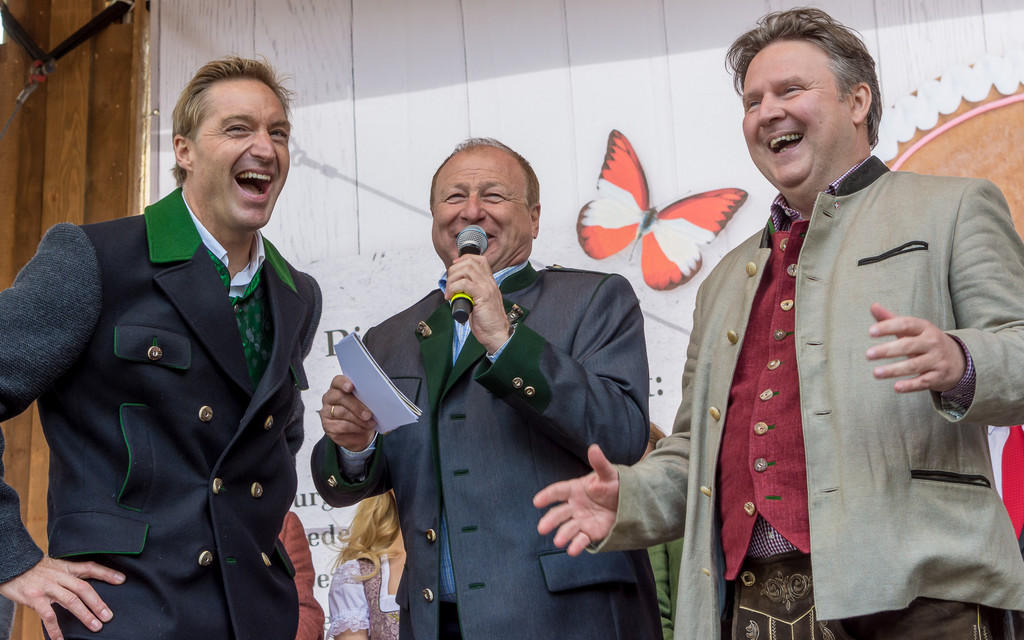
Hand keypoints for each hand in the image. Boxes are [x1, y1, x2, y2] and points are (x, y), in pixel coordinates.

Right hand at [0, 556, 123, 639]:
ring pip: (71, 602)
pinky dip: (55, 629)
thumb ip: (68, 573)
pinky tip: (61, 639)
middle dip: (98, 603)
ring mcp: (47, 587)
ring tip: (95, 626)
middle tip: (108, 616)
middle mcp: (59, 577)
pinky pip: (48, 615)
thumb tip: (84, 583)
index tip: (122, 580)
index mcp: (66, 568)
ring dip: (85, 615)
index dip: (107, 573)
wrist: (11, 564)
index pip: (90, 568)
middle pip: (84, 589)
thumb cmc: (33, 568)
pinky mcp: (35, 598)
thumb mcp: (54, 565)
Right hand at [320, 374, 375, 450]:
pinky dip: (356, 427)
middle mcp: (329, 397)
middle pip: (340, 397)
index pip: (338, 381)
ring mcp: (326, 412)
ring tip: (370, 422)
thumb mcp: (365, 403)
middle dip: (356, 405)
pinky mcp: (328, 426)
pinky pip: (342, 425)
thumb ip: (365, 397)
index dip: (344, 383)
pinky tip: (364, 428)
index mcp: (338, 387)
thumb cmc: (362, 413)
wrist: (358, 433)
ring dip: (358, 419)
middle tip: (368, 414)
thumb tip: (374, 398)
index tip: (351, 387)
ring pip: (342, 412)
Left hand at [445, 254, 509, 353]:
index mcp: (489, 282)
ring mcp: (487, 288)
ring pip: (466, 270)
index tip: (454, 268)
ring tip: (449, 291)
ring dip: (452, 279)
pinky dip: (454, 288)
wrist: (496, 334)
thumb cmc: (487, 321)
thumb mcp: (479, 302)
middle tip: (449, 284)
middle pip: (470, 262)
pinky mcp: (482, 296)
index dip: (464, 260)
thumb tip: (456, 288)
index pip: (479, 260)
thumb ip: (471, 292)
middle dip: (454, 270)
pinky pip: (464, 284)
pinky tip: (451, 297)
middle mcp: (489, 282)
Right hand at [533, 444, 620, 556]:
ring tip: (558, 542)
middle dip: (550, 520)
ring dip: (562, 535)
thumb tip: (594, 447)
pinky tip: (572, 550)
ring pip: (567, 528)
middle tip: (542, 528)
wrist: (628, 502)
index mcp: (575, 489)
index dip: (548, 496)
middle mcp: (574, 506)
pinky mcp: (589, 533)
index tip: (537, 501)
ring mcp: (580, 520)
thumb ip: (600, 464)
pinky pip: (581, 540)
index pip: (558, 491)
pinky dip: (576, 545)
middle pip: (559, 513)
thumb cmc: (614, 485)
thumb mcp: (609, 474)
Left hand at [866, 303, 966, 392]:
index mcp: (924, 327)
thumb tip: (873, 306)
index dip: (888, 327)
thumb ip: (891, 319)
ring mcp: (937, 360)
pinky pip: (923, 381)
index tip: (870, 332)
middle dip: (887, 350)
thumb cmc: (926, 341)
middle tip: (868, 354)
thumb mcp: (913, 329)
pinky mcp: (938, 377)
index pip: (905, 324)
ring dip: (894, 370)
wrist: (958, 359)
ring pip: (914, 365)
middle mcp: (932, 342)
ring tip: (876, 373)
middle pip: (908, 346)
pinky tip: (896, 387)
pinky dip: (910, 385)